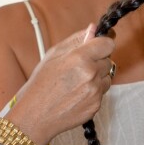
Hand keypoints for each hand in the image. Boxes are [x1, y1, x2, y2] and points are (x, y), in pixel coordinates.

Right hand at [7, 24, 113, 144]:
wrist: (35, 115)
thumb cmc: (40, 84)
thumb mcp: (53, 55)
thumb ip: (75, 40)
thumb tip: (92, 29)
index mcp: (79, 58)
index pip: (108, 43)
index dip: (102, 44)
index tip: (97, 46)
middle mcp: (90, 74)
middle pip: (108, 60)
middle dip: (97, 61)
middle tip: (79, 67)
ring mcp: (95, 92)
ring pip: (107, 77)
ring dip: (97, 77)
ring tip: (76, 83)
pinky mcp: (96, 106)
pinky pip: (102, 92)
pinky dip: (93, 92)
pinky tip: (76, 94)